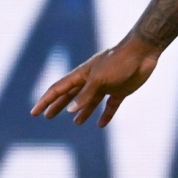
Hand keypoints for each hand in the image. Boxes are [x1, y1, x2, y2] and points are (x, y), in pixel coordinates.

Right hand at [32, 38, 161, 127]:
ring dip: (81, 112)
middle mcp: (91, 80)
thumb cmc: (119, 62)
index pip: (58, 89)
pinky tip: (101, 124)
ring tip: (76, 122)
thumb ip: (85, 95)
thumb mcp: (100, 79)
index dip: (45, 101)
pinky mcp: (120, 90)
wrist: (143, 52)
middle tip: (47, 117)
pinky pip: (110, 105)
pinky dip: (105, 115)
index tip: (34, 112)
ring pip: (89, 102)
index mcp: (82, 75)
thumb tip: (70, 110)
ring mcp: (106, 85)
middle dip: (58, 106)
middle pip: (71, 96)